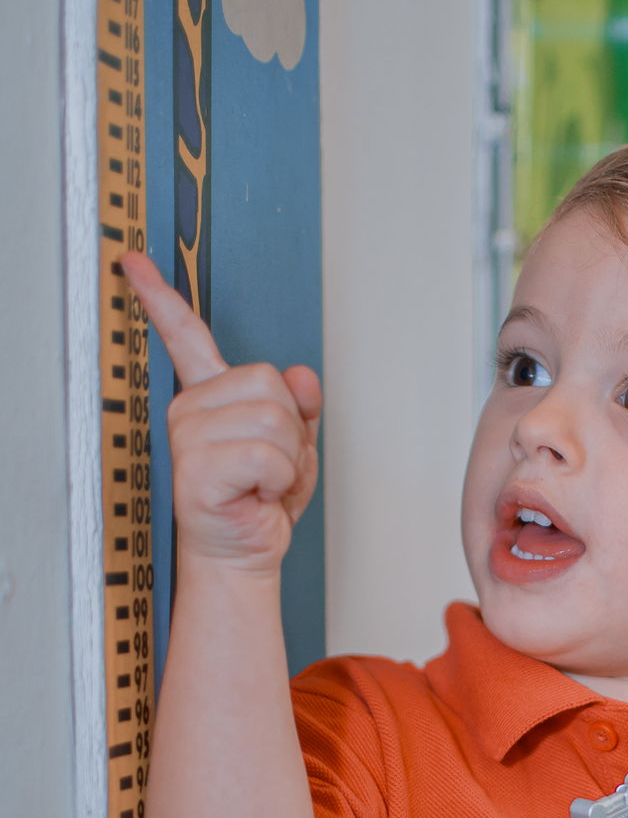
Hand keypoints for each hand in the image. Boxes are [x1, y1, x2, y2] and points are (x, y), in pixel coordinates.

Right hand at [121, 251, 321, 572]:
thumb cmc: (260, 503)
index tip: (135, 264)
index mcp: (209, 397)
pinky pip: (266, 455)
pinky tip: (258, 493)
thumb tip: (302, 376)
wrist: (244, 554)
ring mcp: (188, 437)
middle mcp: (191, 411)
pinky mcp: (196, 468)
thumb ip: (300, 407)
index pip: (186, 338)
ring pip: (274, 419)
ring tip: (266, 482)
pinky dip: (280, 478)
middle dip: (292, 428)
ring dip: (289, 458)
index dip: (162, 299)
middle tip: (273, 466)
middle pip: (269, 382)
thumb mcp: (293, 447)